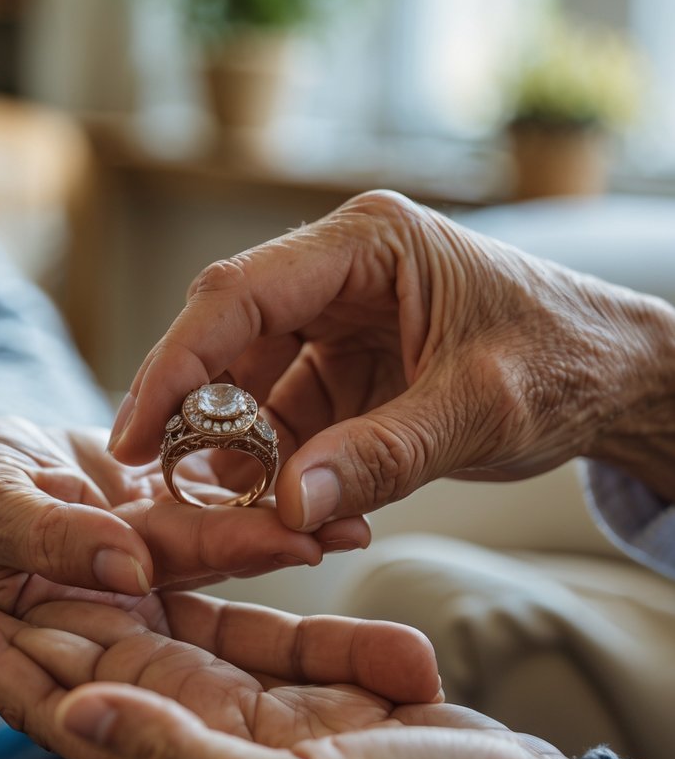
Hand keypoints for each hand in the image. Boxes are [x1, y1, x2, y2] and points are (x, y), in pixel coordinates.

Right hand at [0, 413, 368, 608]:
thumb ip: (46, 538)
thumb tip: (129, 568)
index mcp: (94, 608)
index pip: (173, 578)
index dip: (230, 549)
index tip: (296, 535)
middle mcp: (133, 583)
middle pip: (216, 555)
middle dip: (280, 535)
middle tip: (349, 514)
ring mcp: (147, 542)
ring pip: (222, 518)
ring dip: (282, 502)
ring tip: (355, 485)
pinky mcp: (155, 507)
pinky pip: (205, 483)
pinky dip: (250, 465)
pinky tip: (308, 448)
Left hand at [0, 589, 565, 758]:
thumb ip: (182, 756)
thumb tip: (76, 714)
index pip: (63, 707)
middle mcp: (199, 733)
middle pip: (90, 659)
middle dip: (25, 605)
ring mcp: (244, 703)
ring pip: (153, 628)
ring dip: (99, 581)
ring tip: (48, 525)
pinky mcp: (294, 677)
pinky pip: (240, 616)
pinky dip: (210, 577)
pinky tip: (172, 537)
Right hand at [109, 189, 674, 527]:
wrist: (622, 377)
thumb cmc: (568, 362)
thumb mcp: (482, 409)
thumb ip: (385, 455)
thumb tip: (285, 507)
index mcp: (368, 243)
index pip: (239, 294)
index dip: (177, 365)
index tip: (136, 437)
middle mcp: (341, 271)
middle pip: (232, 338)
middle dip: (199, 416)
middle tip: (165, 489)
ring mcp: (342, 320)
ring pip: (254, 386)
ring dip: (241, 453)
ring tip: (238, 515)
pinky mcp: (351, 368)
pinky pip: (291, 417)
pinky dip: (282, 467)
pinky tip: (289, 510)